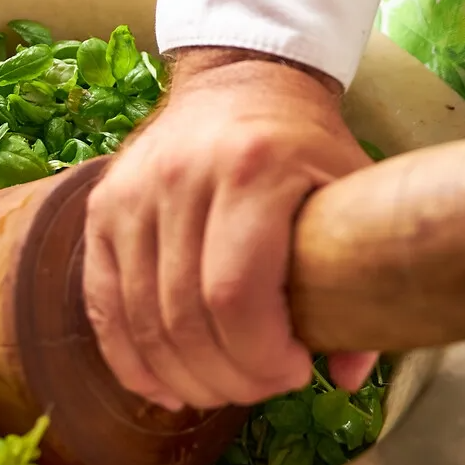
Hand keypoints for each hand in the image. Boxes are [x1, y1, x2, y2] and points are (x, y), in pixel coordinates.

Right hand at [83, 49, 375, 410]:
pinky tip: (164, 385)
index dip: (261, 357)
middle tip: (262, 385)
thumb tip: (347, 373)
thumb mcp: (350, 183)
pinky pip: (102, 302)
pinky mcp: (102, 204)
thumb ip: (361, 270)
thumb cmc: (303, 139)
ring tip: (224, 387)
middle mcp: (183, 176)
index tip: (293, 372)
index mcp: (254, 168)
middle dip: (228, 378)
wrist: (241, 77)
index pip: (235, 295)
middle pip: (185, 318)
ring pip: (141, 320)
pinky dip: (130, 358)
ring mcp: (133, 189)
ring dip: (182, 377)